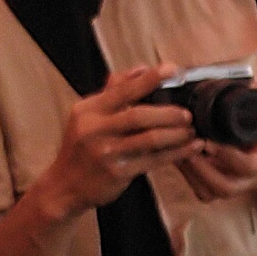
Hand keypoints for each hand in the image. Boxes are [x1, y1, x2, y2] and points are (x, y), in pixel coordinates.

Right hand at [39, 64, 198, 214]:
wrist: (64, 186)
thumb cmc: (80, 148)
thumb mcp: (87, 116)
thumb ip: (113, 91)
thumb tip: (141, 69)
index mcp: (88, 110)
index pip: (122, 90)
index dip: (150, 79)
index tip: (173, 70)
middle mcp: (95, 129)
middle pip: (139, 115)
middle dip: (168, 113)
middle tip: (187, 113)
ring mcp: (107, 153)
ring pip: (150, 139)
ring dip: (176, 134)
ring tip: (192, 130)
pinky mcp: (118, 173)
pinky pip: (154, 160)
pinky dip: (176, 153)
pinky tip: (191, 148)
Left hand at [173, 82, 256, 202]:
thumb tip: (256, 86)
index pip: (249, 166)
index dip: (228, 156)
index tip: (209, 142)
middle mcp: (252, 179)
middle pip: (226, 187)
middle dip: (202, 170)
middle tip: (187, 149)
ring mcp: (235, 186)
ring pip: (210, 193)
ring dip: (191, 174)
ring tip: (178, 151)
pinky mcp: (220, 188)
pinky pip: (202, 192)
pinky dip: (188, 177)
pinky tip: (179, 157)